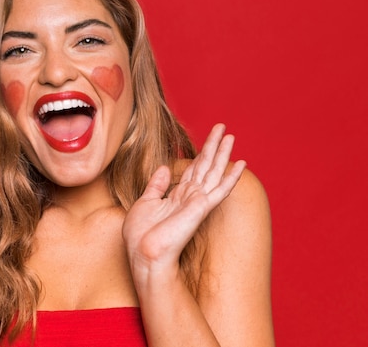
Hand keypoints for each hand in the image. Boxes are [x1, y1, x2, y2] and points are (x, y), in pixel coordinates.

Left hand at [122, 124, 245, 273]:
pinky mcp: (200, 208)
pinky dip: (231, 177)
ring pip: (213, 172)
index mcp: (177, 196)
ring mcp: (197, 202)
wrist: (144, 255)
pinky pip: (219, 189)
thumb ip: (156, 186)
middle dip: (213, 146)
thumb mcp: (144, 203)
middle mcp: (190, 197)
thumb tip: (164, 168)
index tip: (209, 138)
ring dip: (223, 154)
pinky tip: (241, 164)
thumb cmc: (141, 236)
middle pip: (205, 166)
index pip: (192, 170)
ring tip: (232, 136)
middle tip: (222, 127)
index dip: (200, 153)